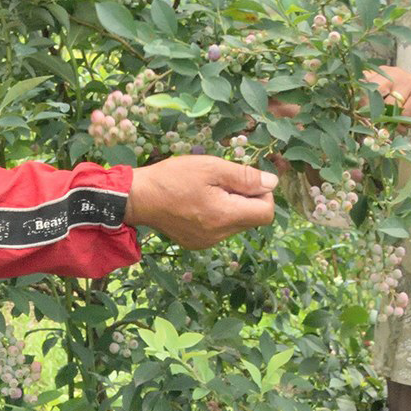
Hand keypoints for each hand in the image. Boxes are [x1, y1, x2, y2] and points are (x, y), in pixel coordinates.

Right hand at [128, 156, 278, 248]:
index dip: (264, 194)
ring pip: (236, 225)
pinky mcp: (196, 243)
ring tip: (208, 192)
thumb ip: (244, 177)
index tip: (246, 180)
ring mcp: (207, 242)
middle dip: (247, 199)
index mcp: (225, 216)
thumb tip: (272, 183)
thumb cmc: (173, 177)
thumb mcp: (211, 168)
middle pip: (252, 219)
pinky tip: (198, 204)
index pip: (267, 213)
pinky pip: (220, 230)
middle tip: (224, 182)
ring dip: (232, 207)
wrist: (138, 198)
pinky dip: (217, 216)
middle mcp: (219, 235)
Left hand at [365, 66, 410, 141]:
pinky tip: (405, 126)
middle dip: (370, 109)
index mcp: (382, 74)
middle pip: (374, 89)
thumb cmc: (405, 110)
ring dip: (389, 120)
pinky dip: (402, 123)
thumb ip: (370, 103)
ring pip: (389, 103)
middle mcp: (395, 73)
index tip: (359, 112)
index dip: (359, 98)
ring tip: (393, 125)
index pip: (363, 81)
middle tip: (373, 121)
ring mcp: (410, 82)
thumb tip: (353, 113)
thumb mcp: (384, 104)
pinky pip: (405, 112)